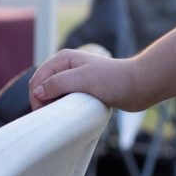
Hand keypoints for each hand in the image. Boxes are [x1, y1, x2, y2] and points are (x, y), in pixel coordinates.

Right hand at [29, 48, 144, 110]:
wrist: (139, 86)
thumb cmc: (113, 80)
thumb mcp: (82, 79)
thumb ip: (57, 84)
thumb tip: (37, 92)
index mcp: (63, 59)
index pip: (38, 79)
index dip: (37, 96)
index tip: (45, 113)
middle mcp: (66, 66)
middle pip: (42, 86)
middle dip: (43, 101)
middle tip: (53, 116)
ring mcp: (73, 77)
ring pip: (52, 93)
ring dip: (53, 104)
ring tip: (63, 114)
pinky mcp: (81, 88)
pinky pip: (63, 97)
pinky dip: (62, 105)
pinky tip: (70, 112)